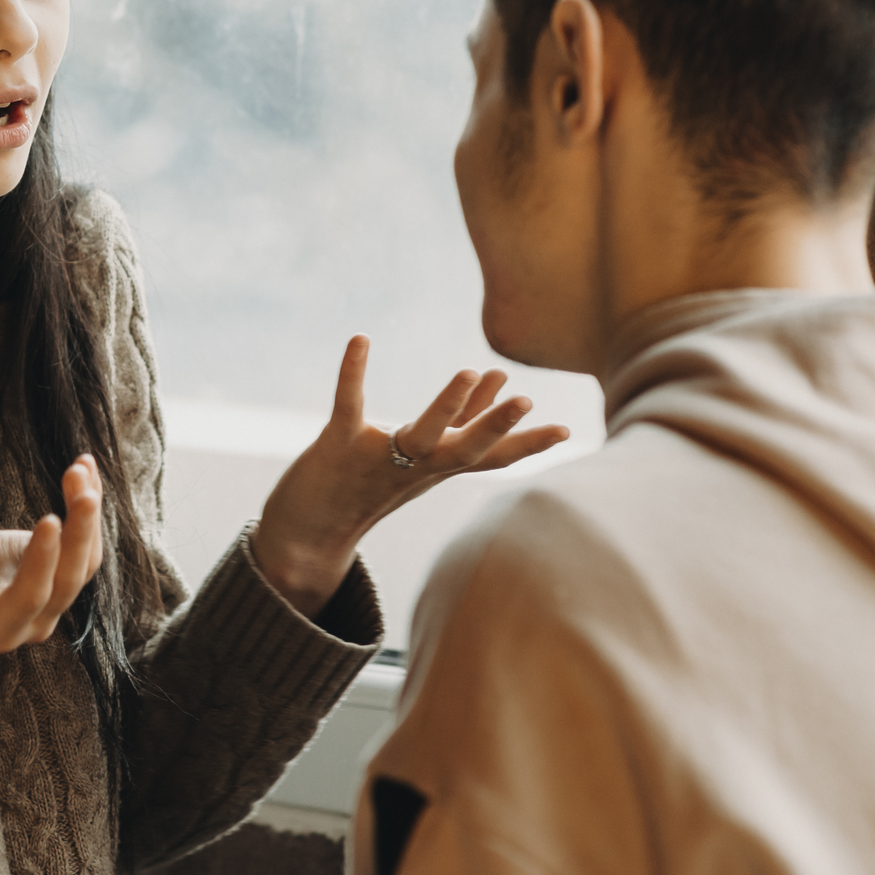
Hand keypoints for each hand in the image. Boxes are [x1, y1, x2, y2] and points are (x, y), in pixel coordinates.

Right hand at [0, 455, 105, 676]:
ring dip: (87, 514)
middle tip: (83, 493)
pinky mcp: (53, 566)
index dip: (42, 563)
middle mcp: (32, 619)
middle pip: (68, 581)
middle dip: (79, 535)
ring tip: (80, 466)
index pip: (29, 599)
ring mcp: (48, 595)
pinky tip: (84, 466)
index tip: (50, 520)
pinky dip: (85, 504)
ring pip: (84, 559)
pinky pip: (81, 539)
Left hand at [252, 336, 568, 616]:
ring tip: (470, 371)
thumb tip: (492, 378)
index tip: (567, 430)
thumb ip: (459, 420)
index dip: (527, 446)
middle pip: (467, 452)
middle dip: (496, 428)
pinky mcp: (338, 446)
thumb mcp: (421, 455)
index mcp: (438, 469)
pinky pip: (349, 405)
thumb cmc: (369, 485)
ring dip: (446, 406)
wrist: (307, 535)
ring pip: (421, 434)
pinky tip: (360, 339)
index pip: (490, 460)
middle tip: (526, 402)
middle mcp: (415, 469)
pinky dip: (353, 372)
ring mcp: (378, 459)